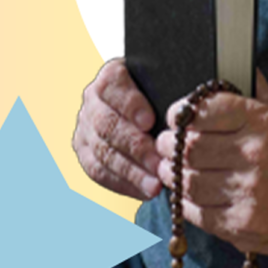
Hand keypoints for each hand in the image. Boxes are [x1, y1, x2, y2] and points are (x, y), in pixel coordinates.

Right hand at [73, 58, 163, 200]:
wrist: (147, 105)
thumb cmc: (163, 93)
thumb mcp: (166, 84)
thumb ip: (169, 91)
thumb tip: (183, 111)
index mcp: (111, 75)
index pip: (113, 85)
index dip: (130, 105)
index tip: (150, 122)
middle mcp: (92, 100)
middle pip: (107, 124)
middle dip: (135, 147)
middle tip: (159, 164)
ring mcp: (85, 127)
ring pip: (102, 152)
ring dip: (131, 172)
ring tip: (155, 186)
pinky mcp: (84, 151)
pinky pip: (98, 172)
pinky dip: (122, 184)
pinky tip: (144, 192)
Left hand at [156, 70, 267, 256]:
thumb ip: (256, 91)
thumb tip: (237, 59)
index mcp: (264, 120)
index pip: (205, 110)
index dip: (181, 113)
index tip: (175, 117)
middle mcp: (257, 154)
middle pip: (190, 148)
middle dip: (168, 146)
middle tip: (164, 145)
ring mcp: (251, 191)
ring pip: (189, 181)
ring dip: (173, 175)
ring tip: (171, 169)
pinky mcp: (243, 223)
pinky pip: (199, 212)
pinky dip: (186, 203)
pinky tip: (187, 194)